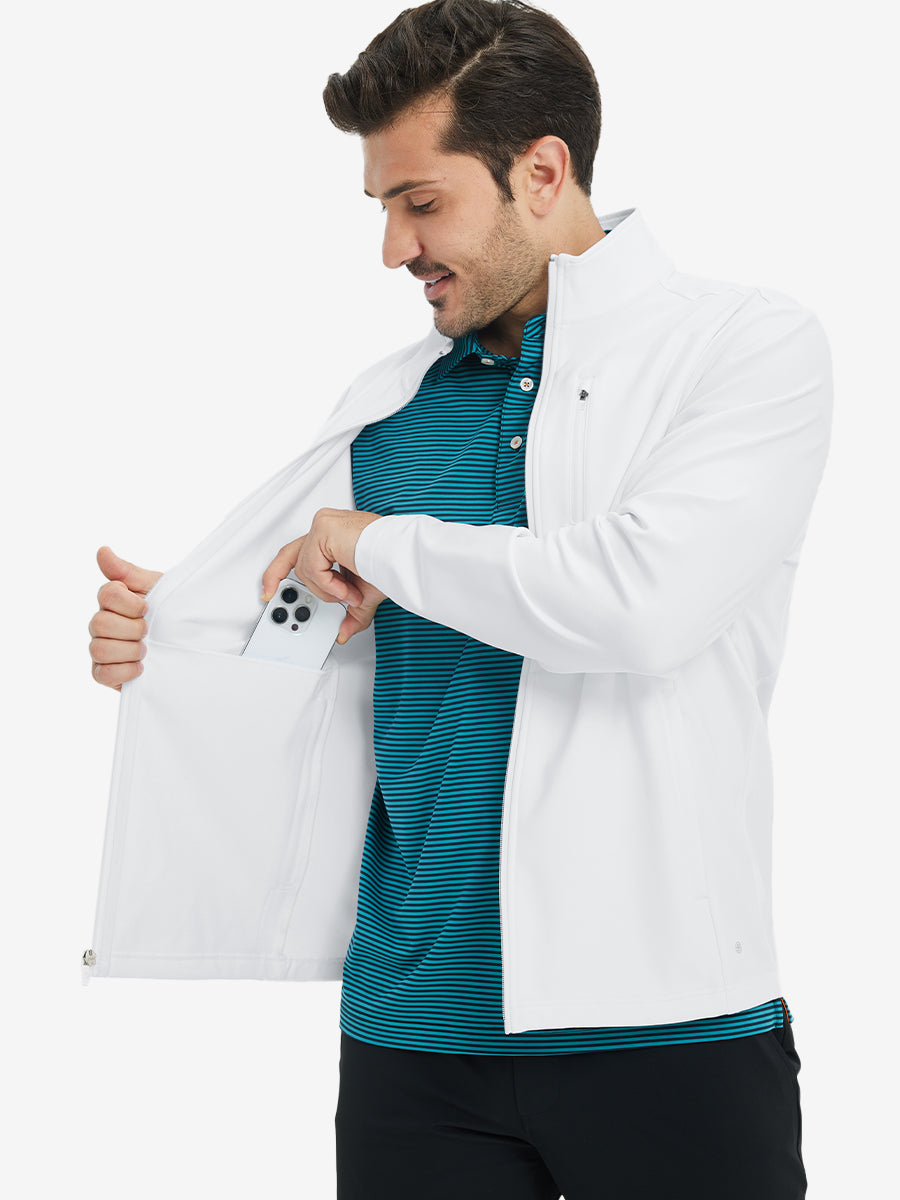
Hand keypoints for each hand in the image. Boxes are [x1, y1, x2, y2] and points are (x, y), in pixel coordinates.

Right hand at [89, 546, 162, 689]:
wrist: (193, 642)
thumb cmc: (172, 612)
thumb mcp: (156, 588)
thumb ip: (127, 572)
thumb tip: (102, 550)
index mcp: (113, 600)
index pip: (106, 594)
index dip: (130, 603)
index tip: (148, 607)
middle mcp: (102, 623)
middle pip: (99, 623)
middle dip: (132, 628)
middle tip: (149, 631)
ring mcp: (102, 648)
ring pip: (99, 649)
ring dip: (129, 650)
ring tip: (147, 650)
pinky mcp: (106, 673)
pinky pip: (101, 674)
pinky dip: (123, 671)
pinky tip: (141, 667)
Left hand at [261, 508, 386, 645]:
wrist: (402, 555)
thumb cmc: (390, 565)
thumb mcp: (364, 595)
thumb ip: (351, 613)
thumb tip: (343, 634)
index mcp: (334, 538)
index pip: (298, 552)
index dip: (278, 572)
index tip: (267, 589)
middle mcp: (326, 527)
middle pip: (289, 556)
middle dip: (278, 580)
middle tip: (268, 595)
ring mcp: (324, 526)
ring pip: (304, 569)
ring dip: (328, 591)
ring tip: (349, 594)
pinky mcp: (324, 529)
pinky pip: (313, 567)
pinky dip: (330, 585)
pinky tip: (346, 588)